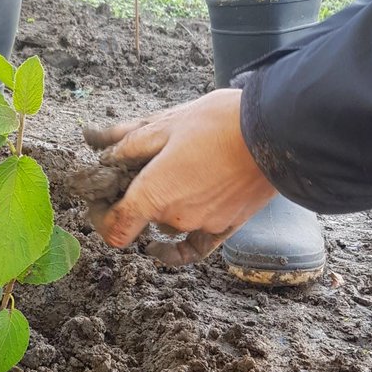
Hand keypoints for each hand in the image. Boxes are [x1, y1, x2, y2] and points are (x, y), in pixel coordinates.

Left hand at [82, 89, 275, 264]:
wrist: (278, 132)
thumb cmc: (220, 123)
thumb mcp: (166, 123)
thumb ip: (126, 140)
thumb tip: (93, 141)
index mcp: (153, 194)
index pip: (112, 227)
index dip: (99, 216)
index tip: (100, 198)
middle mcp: (174, 217)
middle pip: (139, 218)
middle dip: (131, 196)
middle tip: (138, 165)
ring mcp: (201, 225)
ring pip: (166, 223)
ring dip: (160, 206)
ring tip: (170, 172)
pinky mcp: (226, 227)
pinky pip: (192, 248)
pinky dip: (174, 248)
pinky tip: (161, 243)